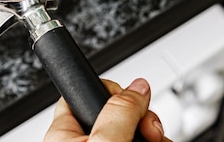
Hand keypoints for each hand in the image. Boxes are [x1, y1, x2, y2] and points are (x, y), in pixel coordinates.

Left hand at [44, 78, 172, 141]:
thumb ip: (119, 112)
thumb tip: (138, 87)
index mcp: (65, 134)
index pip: (85, 93)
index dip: (113, 91)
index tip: (134, 98)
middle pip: (119, 112)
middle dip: (143, 117)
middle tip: (150, 131)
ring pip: (135, 132)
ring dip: (154, 134)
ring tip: (158, 141)